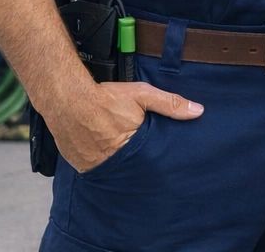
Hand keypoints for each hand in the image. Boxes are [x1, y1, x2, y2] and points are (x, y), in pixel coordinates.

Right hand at [49, 81, 202, 172]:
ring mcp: (91, 165)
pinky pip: (93, 167)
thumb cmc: (106, 97)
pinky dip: (99, 161)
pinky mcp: (77, 164)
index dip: (154, 157)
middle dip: (136, 163)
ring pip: (111, 169)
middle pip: (130, 167)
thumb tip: (198, 111)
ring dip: (116, 163)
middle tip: (140, 154)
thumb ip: (170, 104)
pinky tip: (102, 150)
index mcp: (130, 148)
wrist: (66, 98)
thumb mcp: (143, 95)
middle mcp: (109, 162)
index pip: (149, 160)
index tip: (159, 155)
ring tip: (121, 153)